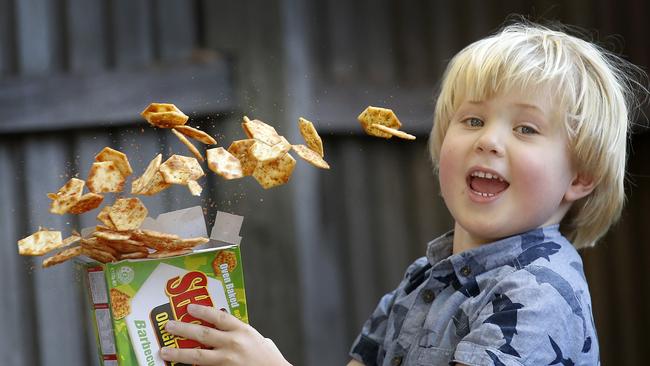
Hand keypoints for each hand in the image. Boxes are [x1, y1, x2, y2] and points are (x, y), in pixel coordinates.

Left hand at [159, 304, 291, 365]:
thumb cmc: (268, 358)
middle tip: (168, 325)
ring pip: (197, 356)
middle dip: (183, 329)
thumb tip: (223, 326)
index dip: (202, 311)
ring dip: (178, 354)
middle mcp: (233, 344)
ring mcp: (227, 362)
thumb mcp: (257, 339)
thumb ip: (240, 333)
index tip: (189, 307)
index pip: (219, 317)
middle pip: (203, 335)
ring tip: (165, 352)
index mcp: (243, 331)